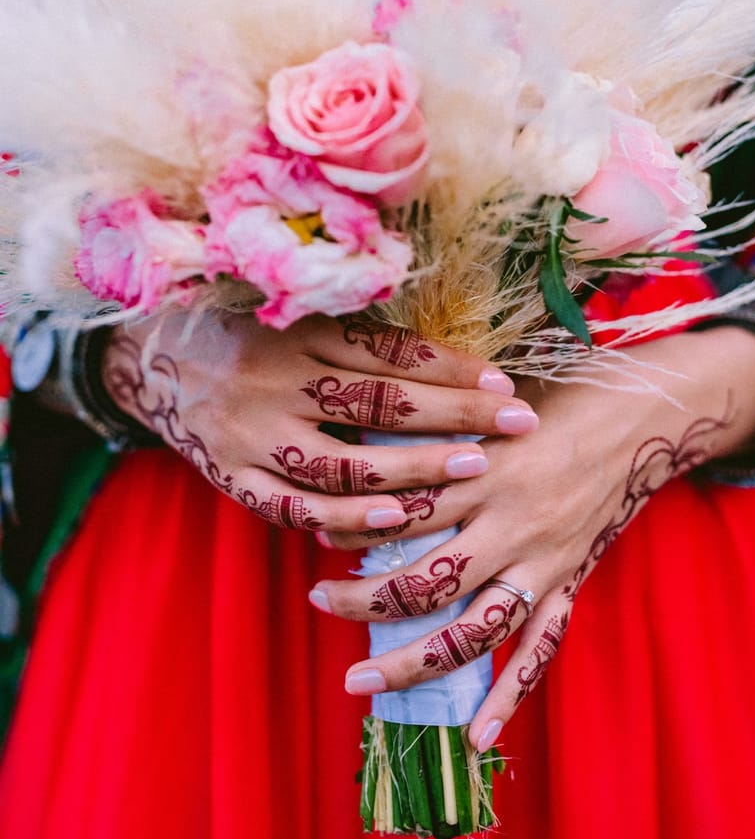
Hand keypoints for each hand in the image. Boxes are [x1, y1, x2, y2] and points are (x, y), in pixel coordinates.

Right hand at [100, 309, 537, 532]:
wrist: (155, 359)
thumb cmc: (246, 334)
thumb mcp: (297, 318)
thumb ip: (359, 338)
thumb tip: (449, 360)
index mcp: (299, 334)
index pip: (390, 354)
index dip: (451, 369)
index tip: (505, 384)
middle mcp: (277, 381)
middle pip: (380, 403)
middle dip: (455, 415)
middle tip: (515, 424)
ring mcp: (253, 434)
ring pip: (344, 461)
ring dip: (413, 469)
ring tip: (471, 469)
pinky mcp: (234, 476)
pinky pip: (294, 505)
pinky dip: (347, 516)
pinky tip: (396, 519)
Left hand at [309, 326, 754, 748]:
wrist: (638, 419)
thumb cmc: (552, 402)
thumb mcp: (487, 406)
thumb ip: (434, 430)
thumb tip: (361, 445)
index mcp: (485, 471)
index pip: (406, 511)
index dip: (356, 527)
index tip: (317, 533)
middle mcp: (511, 524)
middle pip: (427, 580)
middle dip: (365, 600)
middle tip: (318, 603)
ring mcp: (542, 562)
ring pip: (472, 629)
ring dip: (412, 661)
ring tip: (360, 682)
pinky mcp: (567, 583)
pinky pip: (539, 650)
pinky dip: (509, 697)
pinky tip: (476, 739)